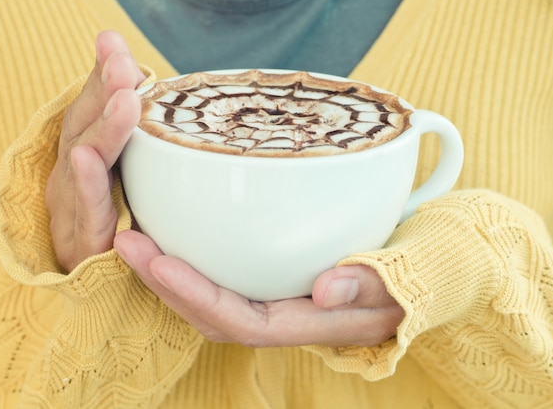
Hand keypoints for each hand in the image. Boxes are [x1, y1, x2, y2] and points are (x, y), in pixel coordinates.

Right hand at [46, 30, 145, 271]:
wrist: (104, 289)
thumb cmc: (124, 224)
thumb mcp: (136, 178)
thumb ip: (145, 142)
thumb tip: (169, 101)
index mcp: (88, 156)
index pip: (92, 107)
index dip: (101, 76)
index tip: (112, 42)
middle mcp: (73, 175)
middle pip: (84, 125)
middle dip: (104, 90)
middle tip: (123, 61)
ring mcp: (72, 206)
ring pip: (81, 160)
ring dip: (103, 128)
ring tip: (124, 98)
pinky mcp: (82, 241)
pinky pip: (85, 210)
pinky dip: (87, 183)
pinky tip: (88, 157)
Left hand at [114, 230, 404, 347]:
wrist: (425, 274)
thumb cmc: (417, 274)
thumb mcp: (405, 278)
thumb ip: (370, 284)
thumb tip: (328, 288)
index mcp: (309, 321)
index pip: (240, 320)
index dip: (195, 294)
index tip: (156, 259)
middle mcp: (285, 317)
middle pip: (211, 312)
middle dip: (164, 283)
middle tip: (127, 241)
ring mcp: (276, 300)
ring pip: (210, 298)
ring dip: (169, 272)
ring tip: (135, 236)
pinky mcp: (273, 281)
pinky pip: (224, 277)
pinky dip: (194, 259)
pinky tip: (175, 230)